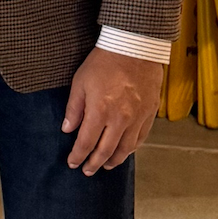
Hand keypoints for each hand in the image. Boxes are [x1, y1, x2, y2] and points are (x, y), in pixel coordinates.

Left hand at [61, 48, 164, 174]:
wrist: (134, 47)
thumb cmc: (105, 61)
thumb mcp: (80, 82)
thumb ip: (74, 108)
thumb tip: (67, 129)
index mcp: (100, 111)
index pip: (86, 143)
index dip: (78, 156)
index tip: (72, 162)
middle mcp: (120, 119)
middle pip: (106, 151)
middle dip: (94, 163)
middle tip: (87, 170)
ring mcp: (137, 117)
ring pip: (126, 148)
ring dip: (114, 160)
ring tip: (106, 165)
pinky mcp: (149, 113)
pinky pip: (141, 137)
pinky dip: (132, 148)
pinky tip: (125, 151)